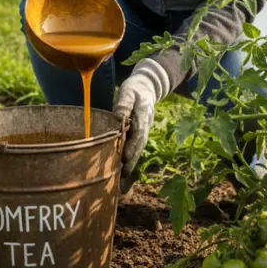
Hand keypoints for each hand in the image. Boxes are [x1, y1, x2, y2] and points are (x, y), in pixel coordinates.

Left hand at [114, 59, 169, 192]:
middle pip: (138, 147)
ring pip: (138, 150)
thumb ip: (124, 104)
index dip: (131, 147)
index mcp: (142, 117)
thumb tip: (119, 117)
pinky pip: (135, 148)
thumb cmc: (134, 89)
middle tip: (122, 177)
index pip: (137, 135)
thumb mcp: (128, 92)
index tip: (125, 159)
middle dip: (131, 162)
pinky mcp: (139, 134)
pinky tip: (122, 171)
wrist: (147, 88)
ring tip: (121, 179)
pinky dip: (130, 160)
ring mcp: (144, 131)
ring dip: (131, 164)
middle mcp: (145, 127)